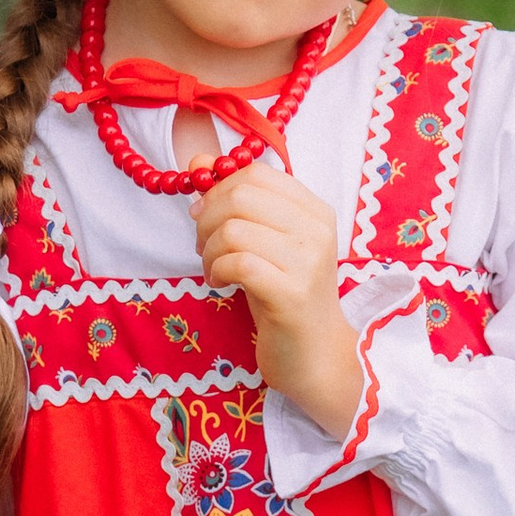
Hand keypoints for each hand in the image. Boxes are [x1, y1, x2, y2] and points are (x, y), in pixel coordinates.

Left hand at [193, 163, 361, 439]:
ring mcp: (308, 261)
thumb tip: (197, 161)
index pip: (255, 173)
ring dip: (209, 250)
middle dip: (207, 219)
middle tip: (204, 247)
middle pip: (240, 196)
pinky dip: (217, 271)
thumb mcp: (261, 242)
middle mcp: (317, 229)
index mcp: (314, 210)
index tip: (206, 216)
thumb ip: (234, 200)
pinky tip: (221, 284)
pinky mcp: (292, 293)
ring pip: (234, 230)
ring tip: (214, 269)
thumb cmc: (284, 295)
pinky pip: (238, 263)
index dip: (219, 188)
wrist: (314, 354)